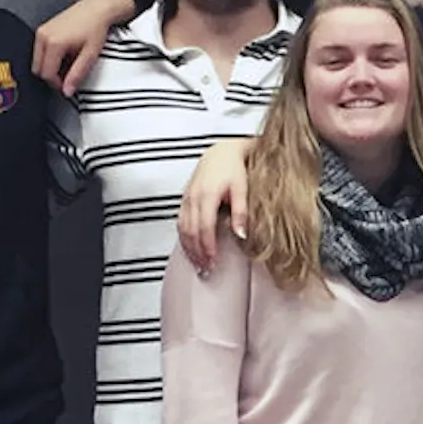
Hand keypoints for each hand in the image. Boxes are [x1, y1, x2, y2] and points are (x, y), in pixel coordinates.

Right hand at [33, 0, 136, 95]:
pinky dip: (48, 57)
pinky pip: (39, 50)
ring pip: (37, 60)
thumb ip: (77, 74)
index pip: (46, 74)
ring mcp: (41, 31)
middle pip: (38, 68)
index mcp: (54, 43)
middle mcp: (43, 36)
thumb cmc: (95, 27)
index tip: (67, 85)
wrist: (97, 8)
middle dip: (51, 76)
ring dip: (49, 67)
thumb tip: (67, 91)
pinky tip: (63, 55)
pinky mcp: (42, 29)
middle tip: (67, 76)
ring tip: (68, 63)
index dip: (57, 84)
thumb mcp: (89, 55)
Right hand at [178, 139, 253, 273]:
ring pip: (182, 229)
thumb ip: (241, 212)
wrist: (221, 152)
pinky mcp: (184, 199)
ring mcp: (186, 198)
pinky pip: (180, 222)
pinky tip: (190, 249)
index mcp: (207, 195)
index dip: (208, 247)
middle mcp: (193, 198)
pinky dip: (184, 238)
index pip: (204, 228)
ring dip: (189, 249)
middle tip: (206, 270)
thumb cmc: (234, 169)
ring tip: (198, 265)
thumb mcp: (242, 188)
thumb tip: (241, 235)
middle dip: (197, 253)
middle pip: (191, 232)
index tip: (214, 262)